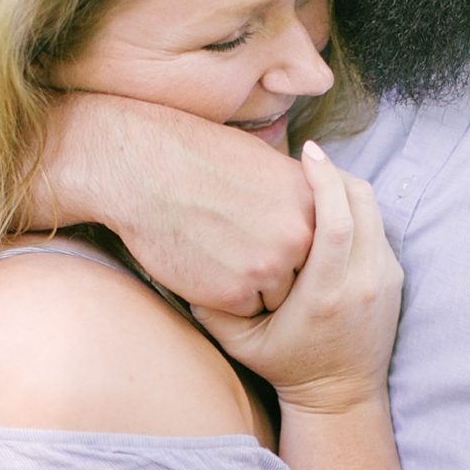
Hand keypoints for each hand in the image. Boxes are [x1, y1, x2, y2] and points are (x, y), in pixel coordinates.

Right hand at [31, 94, 312, 315]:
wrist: (144, 171)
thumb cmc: (203, 159)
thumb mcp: (269, 164)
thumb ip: (304, 192)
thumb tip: (324, 203)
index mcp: (312, 205)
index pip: (325, 245)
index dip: (299, 247)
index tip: (276, 237)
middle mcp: (299, 238)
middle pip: (308, 275)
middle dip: (289, 272)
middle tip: (250, 250)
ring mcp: (268, 268)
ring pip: (279, 298)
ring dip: (260, 289)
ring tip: (226, 256)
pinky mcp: (234, 294)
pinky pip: (246, 310)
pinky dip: (230, 298)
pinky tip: (209, 269)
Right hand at [189, 143, 401, 412]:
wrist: (341, 395)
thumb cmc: (285, 366)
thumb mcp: (241, 342)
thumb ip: (215, 306)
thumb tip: (192, 258)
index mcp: (327, 294)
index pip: (337, 222)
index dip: (324, 180)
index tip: (308, 152)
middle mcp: (364, 282)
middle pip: (363, 205)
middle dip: (338, 173)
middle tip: (311, 156)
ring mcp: (385, 279)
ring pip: (375, 213)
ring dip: (349, 188)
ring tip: (317, 175)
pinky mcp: (394, 278)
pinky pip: (379, 229)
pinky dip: (358, 210)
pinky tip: (330, 205)